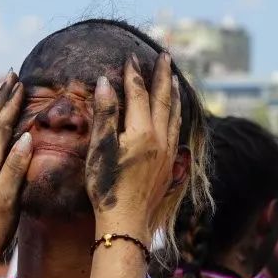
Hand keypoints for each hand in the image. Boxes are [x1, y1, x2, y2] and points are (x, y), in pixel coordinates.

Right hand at [86, 52, 180, 243]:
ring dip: (173, 94)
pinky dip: (177, 115)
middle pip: (162, 99)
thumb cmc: (107, 187)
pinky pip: (177, 130)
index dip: (133, 74)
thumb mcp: (100, 148)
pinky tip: (175, 115)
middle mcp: (160, 138)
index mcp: (142, 132)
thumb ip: (104, 114)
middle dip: (162, 76)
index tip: (131, 56)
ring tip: (174, 78)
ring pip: (174, 115)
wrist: (126, 221)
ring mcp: (167, 152)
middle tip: (165, 55)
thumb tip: (104, 82)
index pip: (138, 94)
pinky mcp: (169, 165)